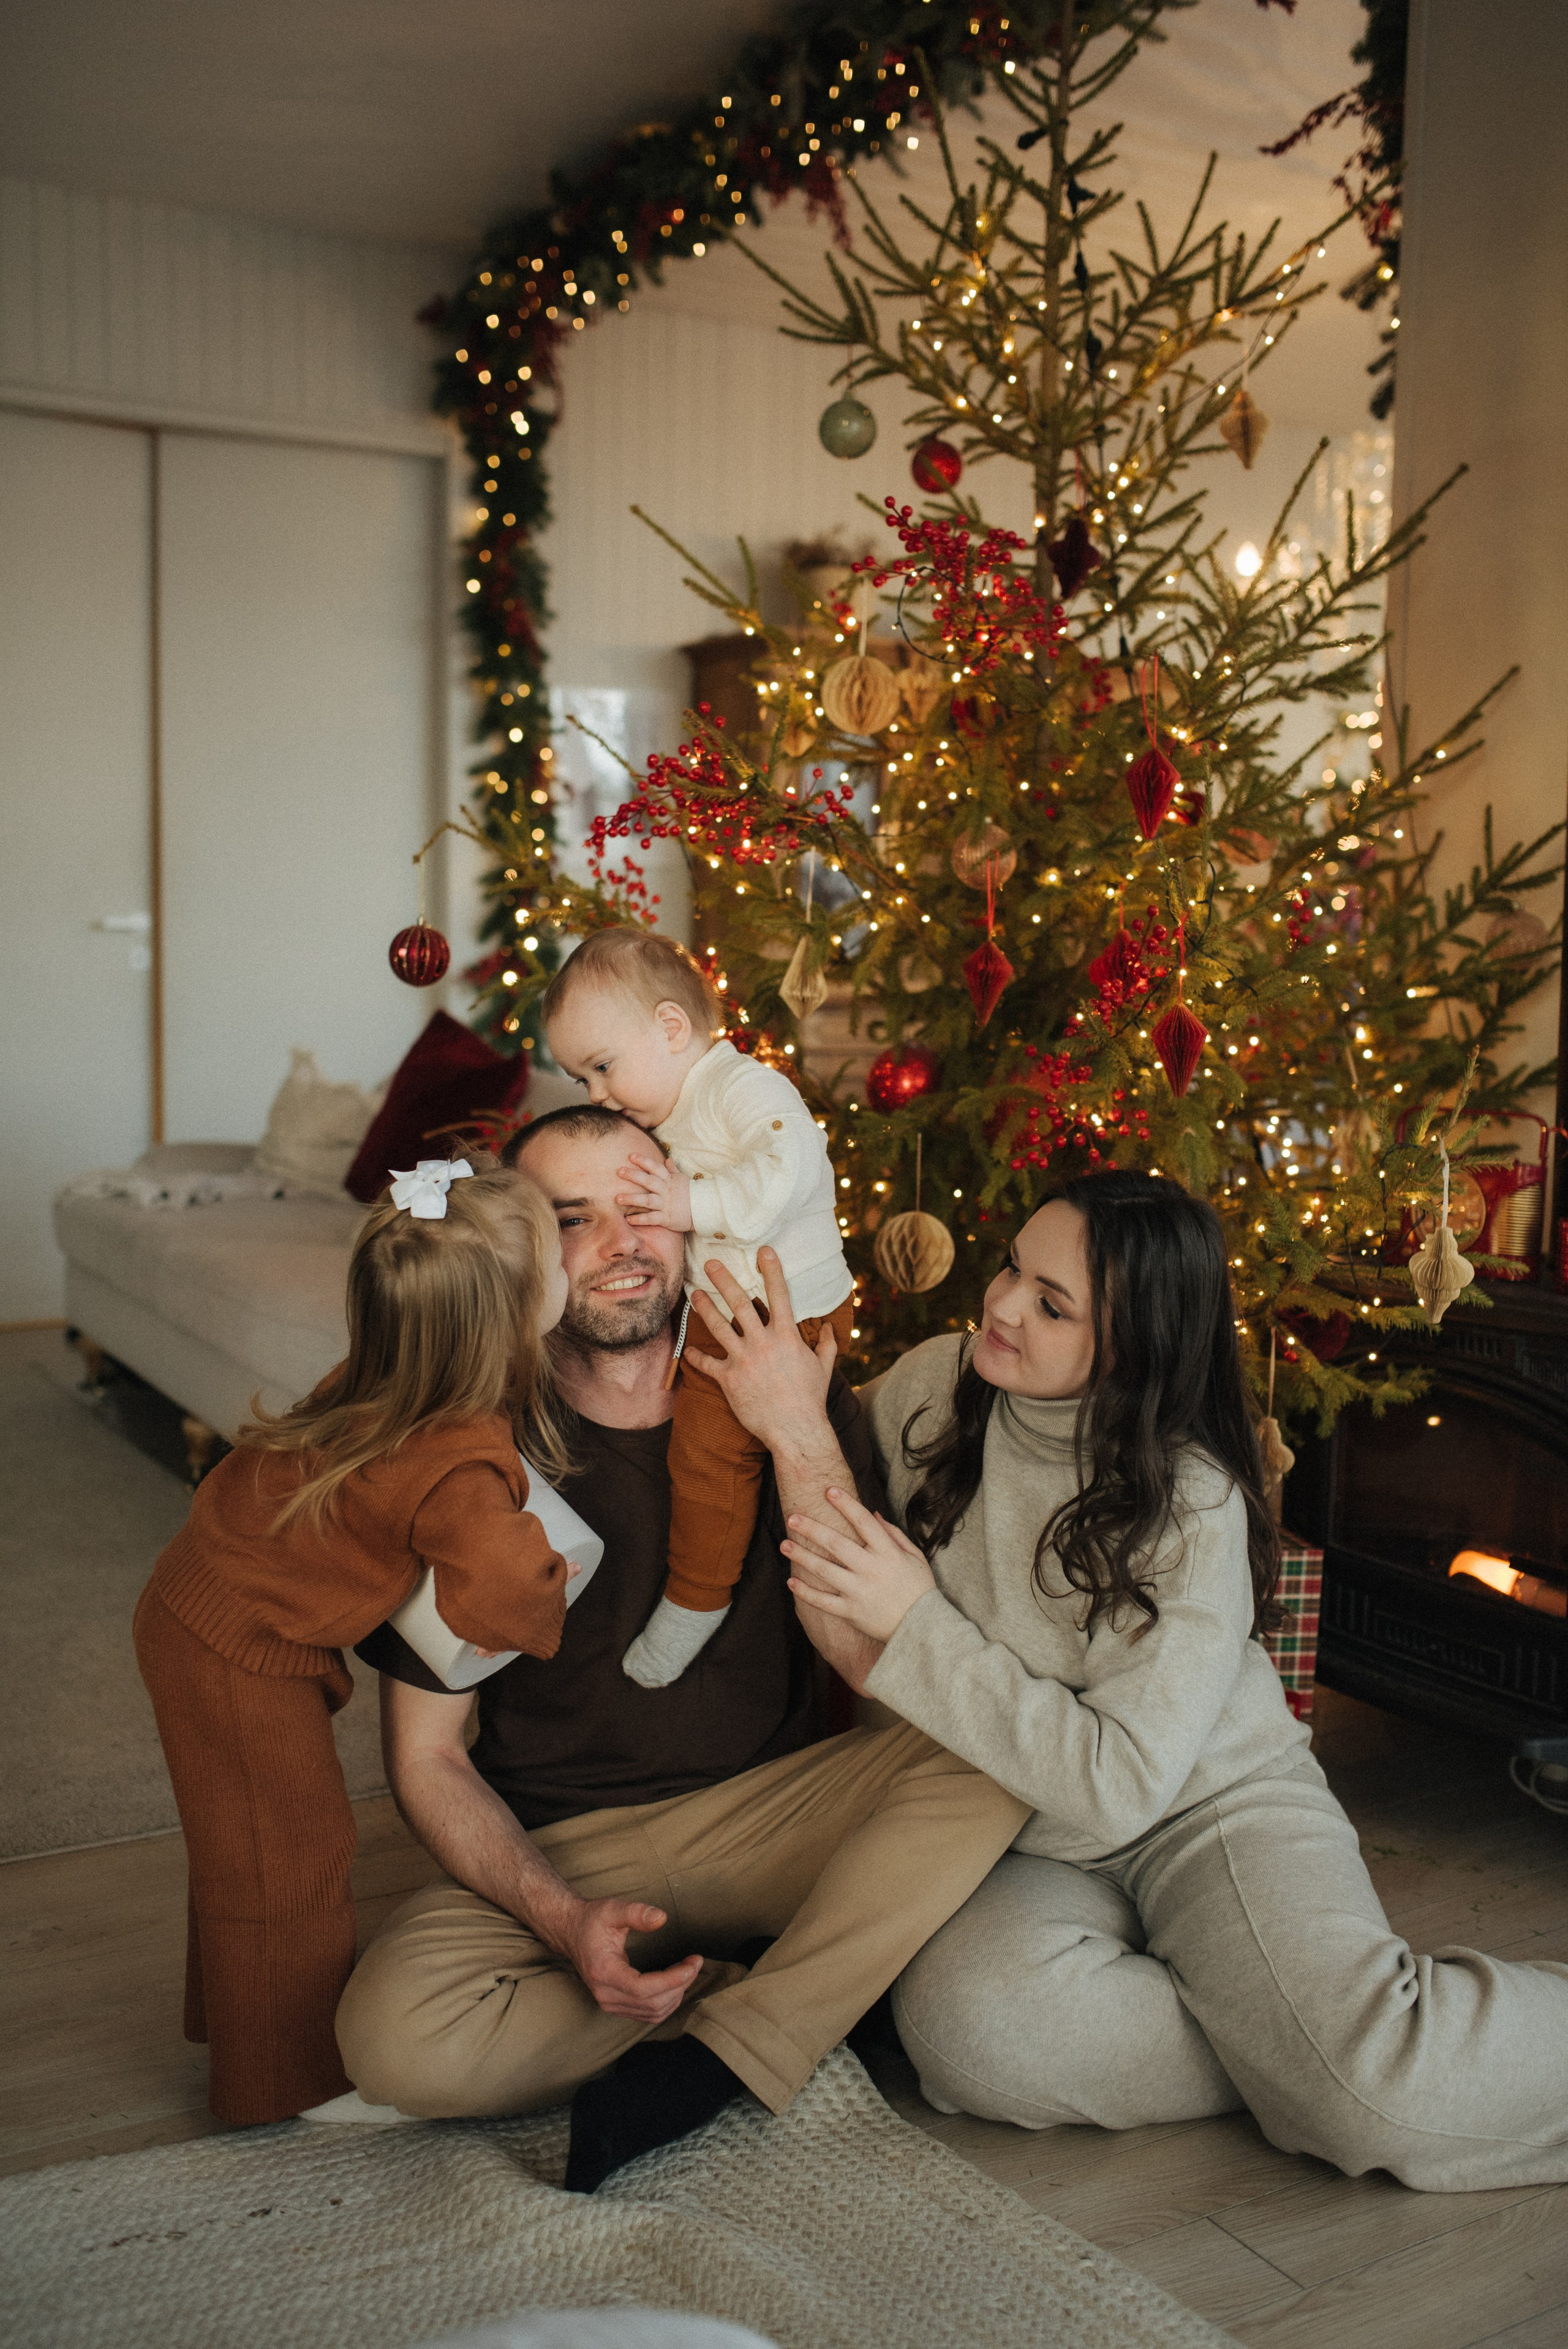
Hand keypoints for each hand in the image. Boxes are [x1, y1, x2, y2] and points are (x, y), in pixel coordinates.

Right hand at [553, 1894, 703, 2023]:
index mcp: (603, 1972)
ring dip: (676, 1995)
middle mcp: (605, 1994)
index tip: (692, 1964)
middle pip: (651, 2004)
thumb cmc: (592, 1920)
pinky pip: (647, 2014)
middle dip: (680, 1985)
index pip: (643, 1989)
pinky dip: (667, 2002)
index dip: (672, 1980)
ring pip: (652, 2013)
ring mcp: (609, 2003)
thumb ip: (636, 1913)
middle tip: (695, 1963)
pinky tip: (676, 1984)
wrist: (571, 1932)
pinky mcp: (616, 2005)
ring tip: (689, 1971)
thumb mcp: (612, 1909)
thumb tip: (661, 1918)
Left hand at [615, 1151, 691, 1231]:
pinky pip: (651, 1218)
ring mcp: (666, 1204)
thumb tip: (667, 1159)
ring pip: (647, 1200)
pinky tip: (628, 1219)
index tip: (631, 1156)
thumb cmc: (692, 1194)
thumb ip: (673, 1170)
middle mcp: (666, 1191)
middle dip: (633, 1176)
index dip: (644, 1161)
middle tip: (619, 1172)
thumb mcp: (683, 1179)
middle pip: (648, 1181)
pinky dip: (639, 1219)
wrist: (705, 1210)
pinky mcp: (667, 1218)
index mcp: (669, 1180)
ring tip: (617, 1198)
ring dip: (632, 1199)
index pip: (655, 1168)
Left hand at [684, 1246, 836, 1455]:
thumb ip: (826, 1344)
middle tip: (711, 1264)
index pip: (779, 1295)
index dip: (771, 1271)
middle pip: (739, 1303)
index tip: (763, 1251)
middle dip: (723, 1280)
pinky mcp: (729, 1379)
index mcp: (786, 1336)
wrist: (795, 1430)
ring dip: (704, 1308)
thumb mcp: (824, 1367)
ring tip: (694, 1294)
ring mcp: (743, 1360)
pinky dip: (697, 1357)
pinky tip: (690, 1351)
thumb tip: (831, 1328)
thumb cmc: (810, 1399)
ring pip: (718, 1327)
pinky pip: (708, 1364)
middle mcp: (762, 1343)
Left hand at [784, 1485, 936, 1644]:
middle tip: (792, 1517)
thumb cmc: (919, 1588)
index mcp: (888, 1553)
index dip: (846, 1504)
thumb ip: (894, 1534)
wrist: (922, 1627)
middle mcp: (871, 1569)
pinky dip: (806, 1592)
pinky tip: (791, 1581)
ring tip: (784, 1544)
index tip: (829, 1490)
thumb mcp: (915, 1557)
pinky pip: (823, 1601)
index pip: (864, 1522)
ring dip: (802, 1556)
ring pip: (824, 1570)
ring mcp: (859, 1591)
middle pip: (836, 1543)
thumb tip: (873, 1513)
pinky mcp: (851, 1612)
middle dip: (812, 1528)